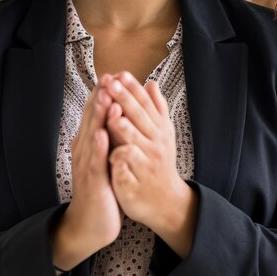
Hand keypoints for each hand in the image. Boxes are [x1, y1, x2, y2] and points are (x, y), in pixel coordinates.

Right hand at [51, 82, 122, 269]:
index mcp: (89, 144)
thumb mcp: (106, 158)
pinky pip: (96, 163)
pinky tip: (102, 135)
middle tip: (106, 77)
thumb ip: (109, 135)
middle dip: (99, 98)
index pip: (94, 115)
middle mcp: (84, 151)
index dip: (102, 95)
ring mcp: (86, 166)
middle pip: (91, 120)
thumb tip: (116, 111)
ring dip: (97, 117)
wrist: (90, 225)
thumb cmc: (102, 189)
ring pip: (92, 136)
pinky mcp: (92, 183)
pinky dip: (98, 148)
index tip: (111, 75)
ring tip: (104, 97)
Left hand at [103, 72, 196, 256]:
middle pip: (138, 119)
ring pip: (132, 143)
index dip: (133, 89)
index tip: (121, 74)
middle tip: (111, 85)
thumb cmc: (158, 161)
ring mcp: (146, 164)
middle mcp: (155, 145)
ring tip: (113, 116)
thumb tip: (152, 82)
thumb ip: (155, 108)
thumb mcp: (161, 133)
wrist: (165, 201)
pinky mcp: (135, 183)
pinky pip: (126, 170)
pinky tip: (110, 155)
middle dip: (124, 100)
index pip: (145, 105)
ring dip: (122, 130)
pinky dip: (119, 162)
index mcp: (159, 130)